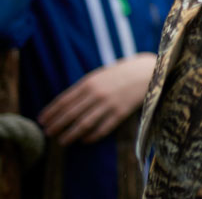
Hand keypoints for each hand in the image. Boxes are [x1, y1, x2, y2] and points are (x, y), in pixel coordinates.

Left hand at [37, 53, 155, 145]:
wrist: (148, 71)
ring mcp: (109, 104)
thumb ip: (84, 88)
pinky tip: (84, 140)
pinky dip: (92, 136)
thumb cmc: (122, 73)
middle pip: (70, 114)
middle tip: (48, 133)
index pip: (64, 100)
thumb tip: (66, 104)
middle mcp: (97, 94)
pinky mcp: (121, 112)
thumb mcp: (100, 75)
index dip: (51, 112)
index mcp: (89, 82)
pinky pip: (103, 128)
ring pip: (84, 123)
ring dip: (70, 134)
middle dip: (57, 125)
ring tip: (62, 141)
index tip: (42, 121)